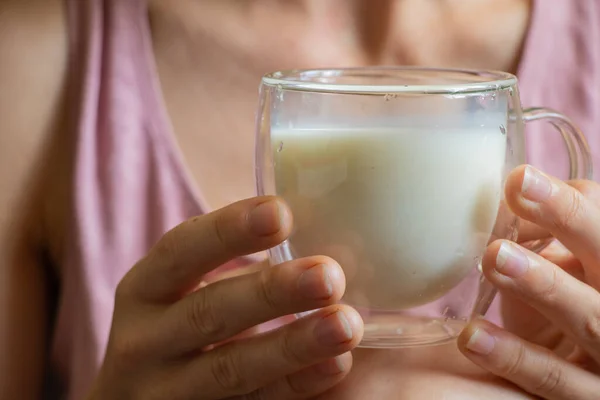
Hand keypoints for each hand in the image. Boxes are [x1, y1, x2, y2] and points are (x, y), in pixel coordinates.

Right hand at [88, 196, 363, 399]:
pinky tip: (336, 364)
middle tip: (329, 276)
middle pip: (208, 313)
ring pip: (230, 369)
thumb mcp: (186, 289)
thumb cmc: (183, 323)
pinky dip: (296, 384)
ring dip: (292, 345)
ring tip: (346, 324)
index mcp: (144, 290)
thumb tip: (323, 227)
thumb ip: (237, 265)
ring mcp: (167, 391)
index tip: (281, 212)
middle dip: (271, 293)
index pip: (180, 251)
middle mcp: (143, 342)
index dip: (228, 230)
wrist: (142, 394)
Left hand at [457, 165, 599, 398]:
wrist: (579, 371)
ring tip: (494, 256)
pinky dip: (513, 357)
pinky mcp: (587, 399)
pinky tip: (471, 335)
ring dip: (541, 284)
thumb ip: (546, 238)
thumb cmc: (563, 308)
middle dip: (569, 221)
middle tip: (520, 189)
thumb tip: (506, 197)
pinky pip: (552, 379)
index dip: (569, 204)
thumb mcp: (563, 271)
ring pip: (588, 319)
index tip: (520, 178)